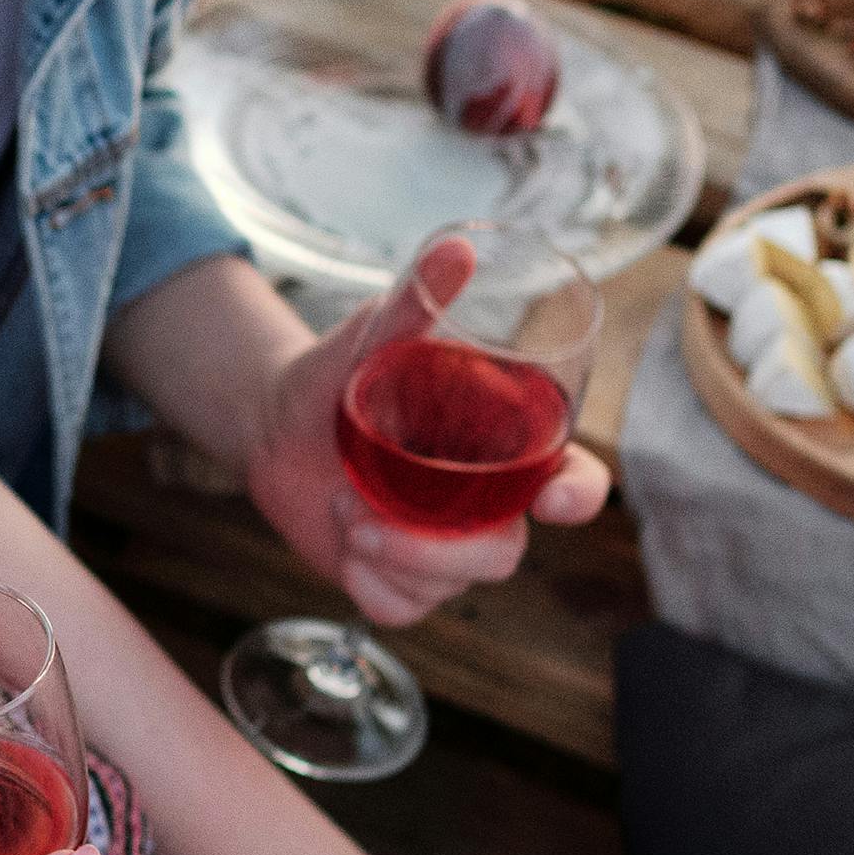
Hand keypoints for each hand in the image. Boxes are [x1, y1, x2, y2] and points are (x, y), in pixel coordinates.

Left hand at [241, 242, 609, 625]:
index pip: (574, 478)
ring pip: (453, 583)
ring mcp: (447, 547)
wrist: (272, 423)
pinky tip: (344, 545)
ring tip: (342, 507)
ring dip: (389, 554)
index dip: (581, 494)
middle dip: (441, 548)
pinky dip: (369, 583)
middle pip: (505, 550)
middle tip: (364, 516)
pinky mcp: (404, 579)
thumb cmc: (338, 372)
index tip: (556, 499)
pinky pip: (405, 608)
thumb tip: (457, 247)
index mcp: (503, 444)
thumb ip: (415, 300)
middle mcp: (487, 501)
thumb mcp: (370, 336)